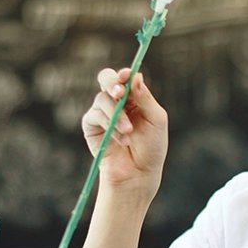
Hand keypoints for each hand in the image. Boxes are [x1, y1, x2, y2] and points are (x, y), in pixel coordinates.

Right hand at [82, 68, 168, 192]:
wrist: (139, 173)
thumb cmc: (151, 147)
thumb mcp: (155, 120)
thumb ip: (145, 98)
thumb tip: (136, 76)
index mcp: (134, 97)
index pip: (126, 78)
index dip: (124, 74)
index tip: (126, 75)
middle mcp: (117, 101)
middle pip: (106, 79)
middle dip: (111, 83)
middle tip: (119, 93)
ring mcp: (103, 112)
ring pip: (102, 99)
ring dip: (117, 115)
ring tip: (129, 132)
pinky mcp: (91, 126)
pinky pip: (94, 115)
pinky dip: (109, 126)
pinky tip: (122, 140)